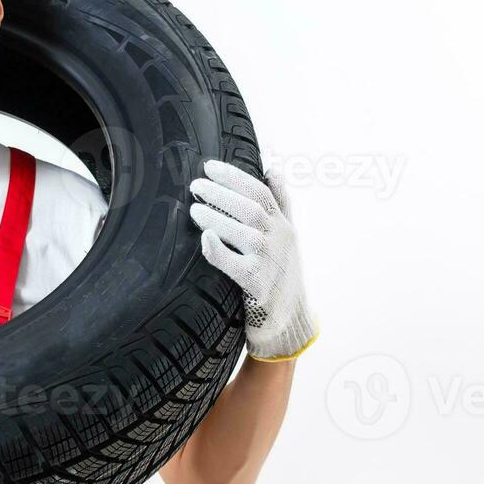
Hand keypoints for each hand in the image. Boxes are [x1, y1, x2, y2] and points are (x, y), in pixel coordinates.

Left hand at [190, 159, 317, 362]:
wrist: (289, 318)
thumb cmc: (281, 272)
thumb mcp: (287, 234)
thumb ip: (281, 202)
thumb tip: (273, 167)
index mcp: (284, 225)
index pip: (260, 192)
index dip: (234, 176)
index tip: (209, 166)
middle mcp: (280, 240)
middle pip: (249, 208)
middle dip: (220, 193)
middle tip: (195, 186)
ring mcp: (270, 262)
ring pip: (242, 231)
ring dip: (216, 217)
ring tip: (194, 209)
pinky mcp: (257, 284)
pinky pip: (234, 264)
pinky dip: (218, 250)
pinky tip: (205, 238)